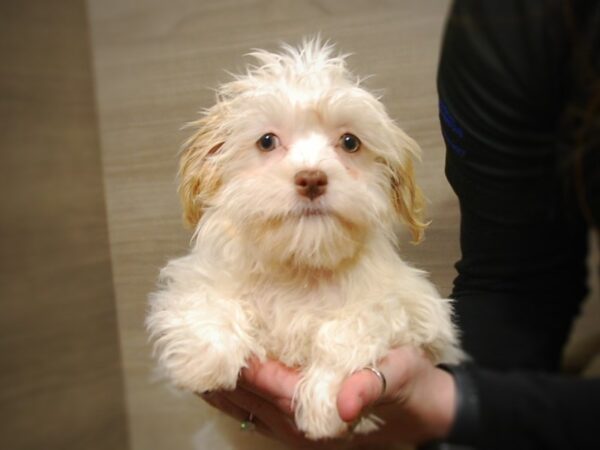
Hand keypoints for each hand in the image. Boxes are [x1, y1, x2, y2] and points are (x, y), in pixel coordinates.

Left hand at [199, 346, 455, 447]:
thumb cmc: (413, 384)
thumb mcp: (402, 376)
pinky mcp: (301, 429)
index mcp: (327, 417)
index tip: (224, 350)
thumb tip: (344, 404)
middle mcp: (307, 431)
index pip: (276, 393)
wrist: (425, 409)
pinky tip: (225, 385)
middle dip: (224, 382)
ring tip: (195, 371)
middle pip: (254, 406)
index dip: (249, 373)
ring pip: (251, 414)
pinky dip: (238, 400)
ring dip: (224, 393)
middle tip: (192, 356)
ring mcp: (302, 434)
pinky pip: (259, 416)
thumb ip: (374, 386)